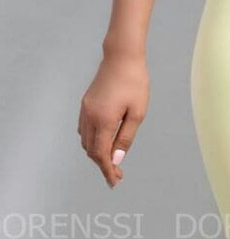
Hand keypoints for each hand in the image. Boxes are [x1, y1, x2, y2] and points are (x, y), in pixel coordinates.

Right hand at [77, 51, 149, 187]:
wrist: (122, 56)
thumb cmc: (134, 83)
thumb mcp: (137, 114)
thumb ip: (125, 138)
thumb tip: (116, 159)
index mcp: (104, 120)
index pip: (102, 154)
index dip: (107, 171)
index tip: (115, 182)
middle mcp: (90, 116)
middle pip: (92, 151)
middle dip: (103, 165)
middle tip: (117, 176)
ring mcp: (85, 110)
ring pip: (86, 141)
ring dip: (97, 154)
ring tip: (112, 162)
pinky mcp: (85, 104)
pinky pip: (84, 130)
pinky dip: (92, 142)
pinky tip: (103, 145)